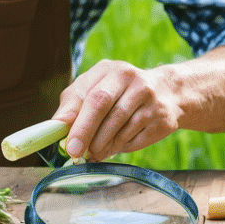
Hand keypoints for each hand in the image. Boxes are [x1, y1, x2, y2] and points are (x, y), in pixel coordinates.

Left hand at [51, 60, 182, 160]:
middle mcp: (134, 81)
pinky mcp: (162, 119)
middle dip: (88, 134)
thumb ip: (74, 105)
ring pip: (121, 130)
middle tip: (78, 154)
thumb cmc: (121, 91)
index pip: (92, 96)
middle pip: (106, 109)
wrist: (168, 91)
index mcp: (113, 70)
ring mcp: (151, 100)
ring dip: (103, 146)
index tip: (69, 145)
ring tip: (94, 153)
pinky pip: (135, 140)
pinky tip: (115, 146)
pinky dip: (121, 148)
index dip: (79, 122)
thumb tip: (56, 127)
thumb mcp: (96, 88)